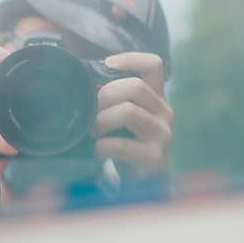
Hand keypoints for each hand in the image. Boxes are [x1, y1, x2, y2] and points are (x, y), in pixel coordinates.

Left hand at [92, 52, 172, 174]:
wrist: (141, 183)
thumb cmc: (125, 143)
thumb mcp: (122, 117)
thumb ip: (111, 99)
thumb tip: (78, 81)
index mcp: (157, 97)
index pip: (154, 65)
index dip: (130, 59)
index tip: (106, 64)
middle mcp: (165, 112)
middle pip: (135, 86)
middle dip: (104, 95)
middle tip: (89, 111)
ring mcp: (163, 134)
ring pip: (128, 111)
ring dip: (101, 120)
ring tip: (92, 132)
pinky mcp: (154, 157)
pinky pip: (120, 144)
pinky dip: (101, 146)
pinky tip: (97, 151)